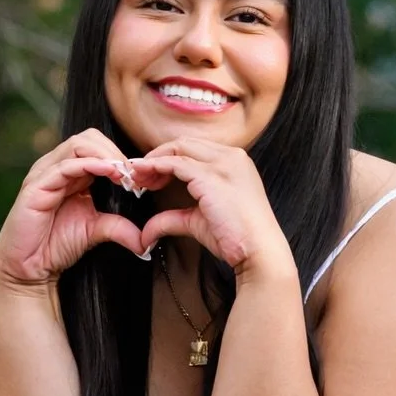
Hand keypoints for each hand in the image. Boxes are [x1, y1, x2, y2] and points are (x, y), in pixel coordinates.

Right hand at [0, 128, 146, 291]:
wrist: (29, 268)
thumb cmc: (55, 246)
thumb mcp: (95, 232)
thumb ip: (119, 228)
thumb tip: (145, 240)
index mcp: (70, 173)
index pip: (96, 146)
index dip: (120, 157)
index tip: (139, 178)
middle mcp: (56, 167)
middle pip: (89, 138)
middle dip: (115, 152)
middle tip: (133, 174)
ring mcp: (44, 174)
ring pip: (78, 145)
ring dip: (106, 155)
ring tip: (124, 174)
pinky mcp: (36, 186)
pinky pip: (64, 166)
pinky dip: (89, 165)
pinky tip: (109, 173)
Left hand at [134, 138, 295, 281]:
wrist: (259, 252)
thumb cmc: (237, 240)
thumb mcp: (200, 222)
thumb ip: (174, 219)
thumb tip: (147, 233)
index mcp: (234, 163)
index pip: (195, 150)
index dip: (169, 158)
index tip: (151, 176)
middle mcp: (231, 157)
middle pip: (184, 143)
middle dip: (157, 156)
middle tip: (138, 174)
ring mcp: (222, 164)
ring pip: (178, 148)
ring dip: (153, 160)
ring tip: (136, 176)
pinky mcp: (211, 176)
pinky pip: (176, 163)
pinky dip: (156, 167)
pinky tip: (143, 176)